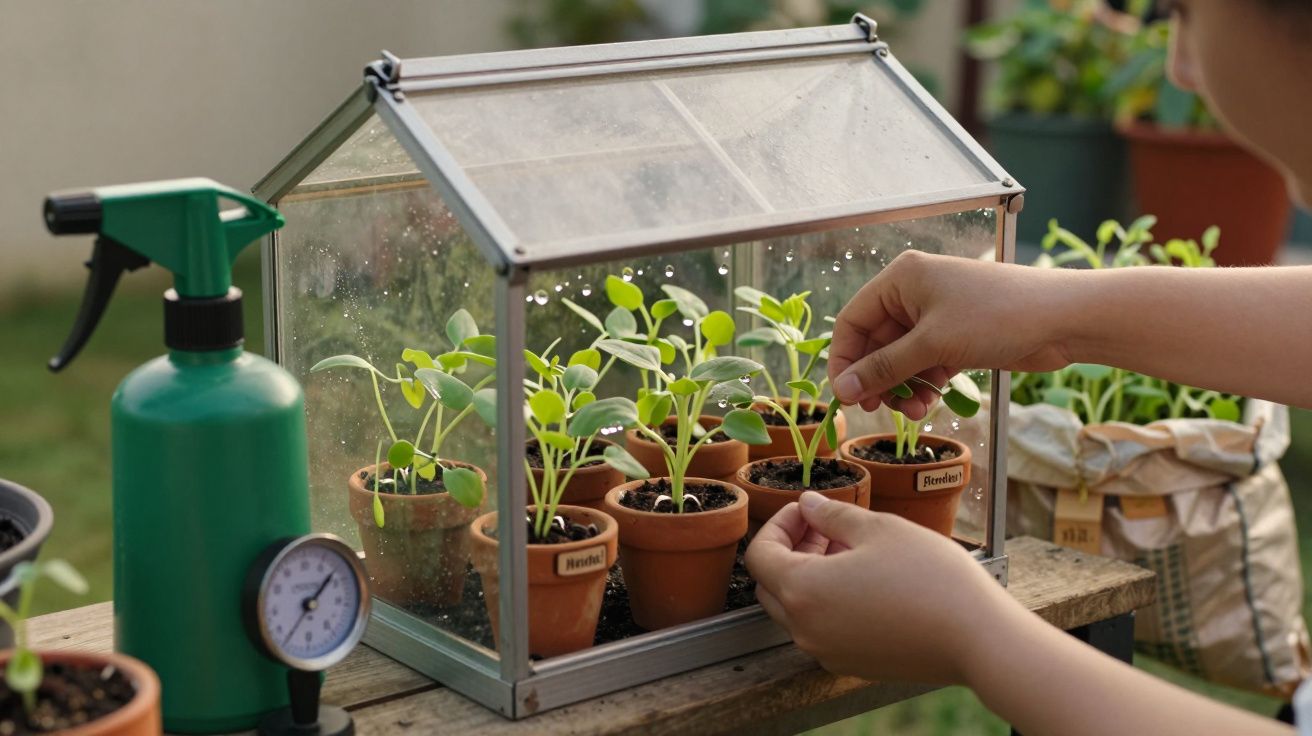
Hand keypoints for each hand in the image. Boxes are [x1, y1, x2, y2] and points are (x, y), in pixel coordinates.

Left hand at [745, 492, 1020, 684]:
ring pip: (796, 608)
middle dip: (791, 550)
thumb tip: (808, 505)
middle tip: (826, 527)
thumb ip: (832, 514)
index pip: (759, 555)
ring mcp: (826, 652)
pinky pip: (821, 629)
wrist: (978, 638)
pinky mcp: (851, 664)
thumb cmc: (930, 577)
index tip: (808, 510)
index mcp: (802, 590)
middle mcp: (805, 629)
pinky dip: (828, 602)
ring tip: (851, 550)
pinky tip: (865, 582)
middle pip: (771, 584)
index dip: (778, 525)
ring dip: (810, 575)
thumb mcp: (878, 528)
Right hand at [827, 251, 1072, 417]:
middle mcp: (914, 293)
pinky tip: (930, 404)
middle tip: (877, 409)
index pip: (852, 321)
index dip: (844, 360)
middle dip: (877, 378)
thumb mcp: (933, 344)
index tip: (845, 395)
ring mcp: (936, 315)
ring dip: (902, 387)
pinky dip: (923, 385)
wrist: (1063, 319)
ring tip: (915, 411)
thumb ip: (884, 368)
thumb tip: (843, 390)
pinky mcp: (956, 335)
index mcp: (901, 279)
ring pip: (900, 358)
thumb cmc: (999, 315)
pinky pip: (924, 363)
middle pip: (875, 343)